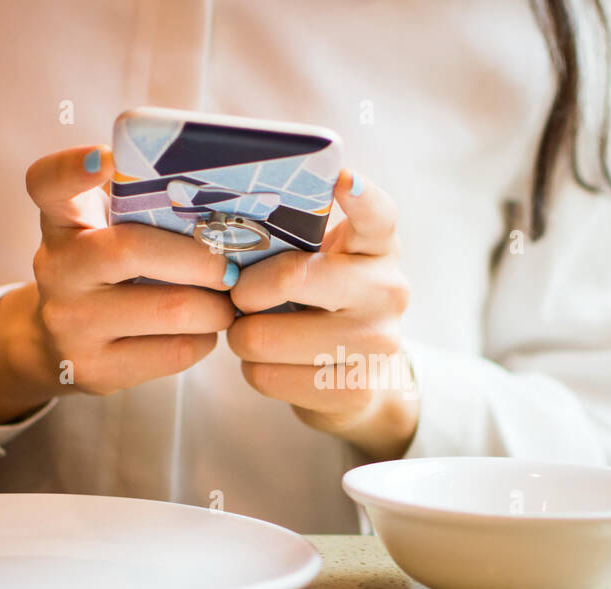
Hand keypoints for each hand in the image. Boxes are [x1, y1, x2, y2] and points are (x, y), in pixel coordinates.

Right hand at [0, 145, 236, 423]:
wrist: (59, 342)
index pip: (49, 184)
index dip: (73, 168)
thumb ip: (140, 206)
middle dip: (202, 258)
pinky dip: (204, 338)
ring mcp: (70, 323)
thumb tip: (224, 199)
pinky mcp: (94, 369)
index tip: (105, 158)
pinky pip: (175, 351)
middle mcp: (56, 268)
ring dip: (216, 305)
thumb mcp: (107, 230)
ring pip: (171, 310)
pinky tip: (203, 329)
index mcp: (62, 221)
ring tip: (227, 301)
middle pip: (133, 250)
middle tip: (232, 266)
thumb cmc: (109, 273)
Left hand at [226, 171, 416, 460]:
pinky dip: (255, 370)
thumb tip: (223, 230)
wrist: (358, 377)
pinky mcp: (355, 390)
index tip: (341, 176)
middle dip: (246, 289)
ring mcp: (377, 342)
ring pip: (265, 336)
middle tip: (241, 295)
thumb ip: (295, 236)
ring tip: (256, 331)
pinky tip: (273, 363)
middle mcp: (387, 289)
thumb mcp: (322, 260)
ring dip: (243, 336)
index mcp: (378, 245)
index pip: (377, 213)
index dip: (360, 194)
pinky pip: (267, 376)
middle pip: (293, 276)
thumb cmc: (323, 303)